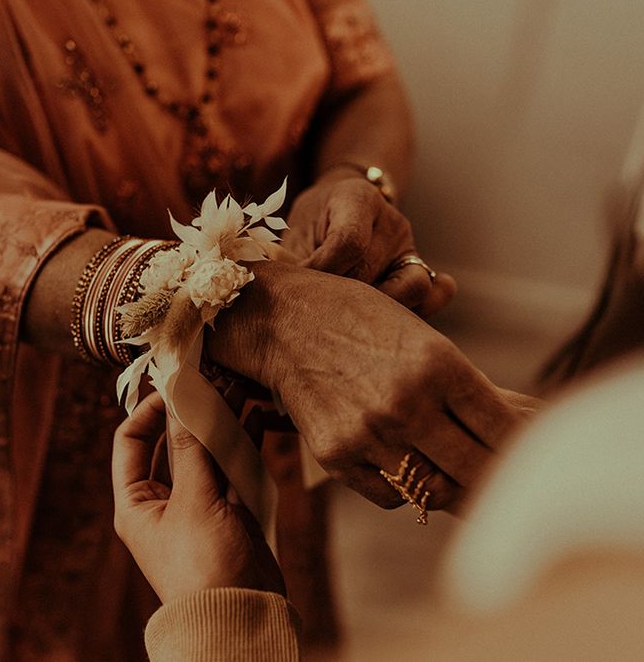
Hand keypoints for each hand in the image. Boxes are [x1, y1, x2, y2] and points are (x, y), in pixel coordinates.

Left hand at [112, 392, 284, 602]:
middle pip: (174, 442)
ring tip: (240, 388)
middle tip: (215, 379)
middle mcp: (164, 501)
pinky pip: (233, 467)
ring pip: (207, 451)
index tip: (177, 385)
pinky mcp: (230, 510)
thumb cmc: (203, 567)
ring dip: (222, 421)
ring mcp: (199, 504)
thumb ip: (191, 447)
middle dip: (194, 411)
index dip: (151, 410)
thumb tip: (182, 396)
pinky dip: (243, 442)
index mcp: (136, 502)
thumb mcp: (193, 501)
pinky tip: (257, 417)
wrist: (240, 618)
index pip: (132, 441)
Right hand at [208, 262, 532, 511]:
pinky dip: (406, 490)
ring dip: (452, 488)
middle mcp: (408, 403)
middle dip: (498, 479)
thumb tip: (513, 424)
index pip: (504, 430)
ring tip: (454, 477)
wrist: (282, 321)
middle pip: (478, 470)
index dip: (523, 449)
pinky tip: (404, 468)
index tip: (529, 456)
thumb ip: (463, 382)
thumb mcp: (420, 333)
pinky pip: (390, 496)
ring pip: (435, 491)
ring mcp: (370, 434)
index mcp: (438, 363)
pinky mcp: (336, 456)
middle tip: (502, 480)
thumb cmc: (356, 316)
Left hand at [284, 175, 455, 316]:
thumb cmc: (312, 224)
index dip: (322, 271)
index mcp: (357, 198)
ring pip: (409, 288)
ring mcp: (410, 247)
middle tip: (315, 305)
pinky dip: (419, 311)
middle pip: (371, 271)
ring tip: (346, 313)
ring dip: (375, 309)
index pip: (349, 242)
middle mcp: (392, 221)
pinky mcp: (421, 270)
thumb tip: (289, 297)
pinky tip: (387, 319)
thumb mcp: (296, 231)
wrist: (339, 207)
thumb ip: (293, 262)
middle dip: (339, 296)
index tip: (299, 285)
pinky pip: (435, 294)